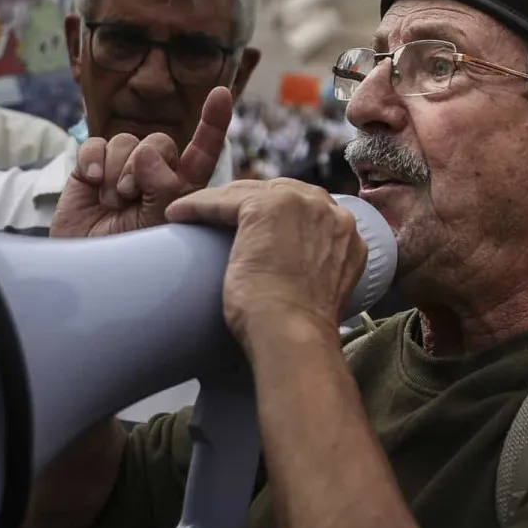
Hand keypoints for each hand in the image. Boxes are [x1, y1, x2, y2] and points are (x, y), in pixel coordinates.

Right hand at [51, 87, 232, 237]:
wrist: (89, 271)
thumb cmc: (132, 253)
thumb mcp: (159, 223)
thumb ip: (163, 186)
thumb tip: (145, 152)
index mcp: (182, 187)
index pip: (203, 150)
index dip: (213, 122)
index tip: (221, 95)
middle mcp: (154, 173)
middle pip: (158, 141)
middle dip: (143, 167)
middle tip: (131, 198)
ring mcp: (121, 168)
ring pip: (126, 141)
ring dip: (118, 172)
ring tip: (113, 203)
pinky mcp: (91, 168)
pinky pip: (94, 144)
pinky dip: (93, 161)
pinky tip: (92, 182)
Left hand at [167, 179, 366, 352]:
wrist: (294, 335)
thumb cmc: (300, 329)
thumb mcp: (320, 287)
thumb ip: (317, 268)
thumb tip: (291, 273)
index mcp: (348, 231)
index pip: (305, 207)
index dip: (276, 214)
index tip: (251, 228)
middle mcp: (329, 210)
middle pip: (279, 192)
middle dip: (250, 200)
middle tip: (220, 217)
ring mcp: (298, 204)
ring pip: (249, 192)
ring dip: (220, 202)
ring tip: (195, 215)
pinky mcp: (263, 207)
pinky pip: (222, 200)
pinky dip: (197, 206)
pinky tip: (179, 214)